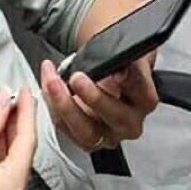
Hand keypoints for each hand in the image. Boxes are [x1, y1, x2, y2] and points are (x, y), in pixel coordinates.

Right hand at [0, 86, 36, 189]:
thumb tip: (2, 100)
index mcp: (10, 184)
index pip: (27, 139)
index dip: (26, 111)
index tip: (24, 92)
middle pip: (21, 151)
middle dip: (14, 122)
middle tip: (9, 98)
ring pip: (11, 160)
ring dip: (4, 135)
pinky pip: (2, 171)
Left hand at [41, 50, 158, 151]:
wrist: (98, 75)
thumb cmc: (110, 64)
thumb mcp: (120, 51)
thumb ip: (123, 56)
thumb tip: (120, 68)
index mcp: (144, 99)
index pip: (141, 91)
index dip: (129, 82)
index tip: (114, 72)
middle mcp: (129, 122)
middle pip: (116, 118)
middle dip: (94, 97)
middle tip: (77, 77)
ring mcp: (106, 134)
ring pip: (87, 131)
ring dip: (65, 104)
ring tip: (52, 81)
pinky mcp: (84, 138)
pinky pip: (65, 127)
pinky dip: (52, 106)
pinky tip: (46, 87)